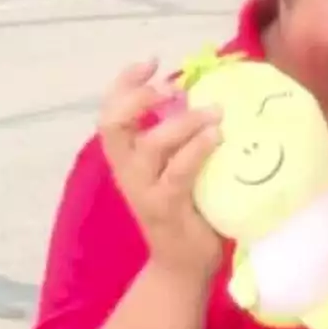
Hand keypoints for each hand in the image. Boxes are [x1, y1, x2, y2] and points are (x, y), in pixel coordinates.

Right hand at [99, 59, 223, 279]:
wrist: (182, 265)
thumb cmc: (187, 208)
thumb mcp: (177, 166)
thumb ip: (181, 136)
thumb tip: (208, 93)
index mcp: (126, 156)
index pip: (110, 111)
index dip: (124, 83)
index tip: (152, 63)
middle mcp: (127, 171)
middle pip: (113, 124)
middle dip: (138, 97)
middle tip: (171, 88)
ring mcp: (144, 190)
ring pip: (150, 145)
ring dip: (183, 122)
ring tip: (214, 112)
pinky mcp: (166, 208)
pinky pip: (178, 172)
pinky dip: (197, 149)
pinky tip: (217, 136)